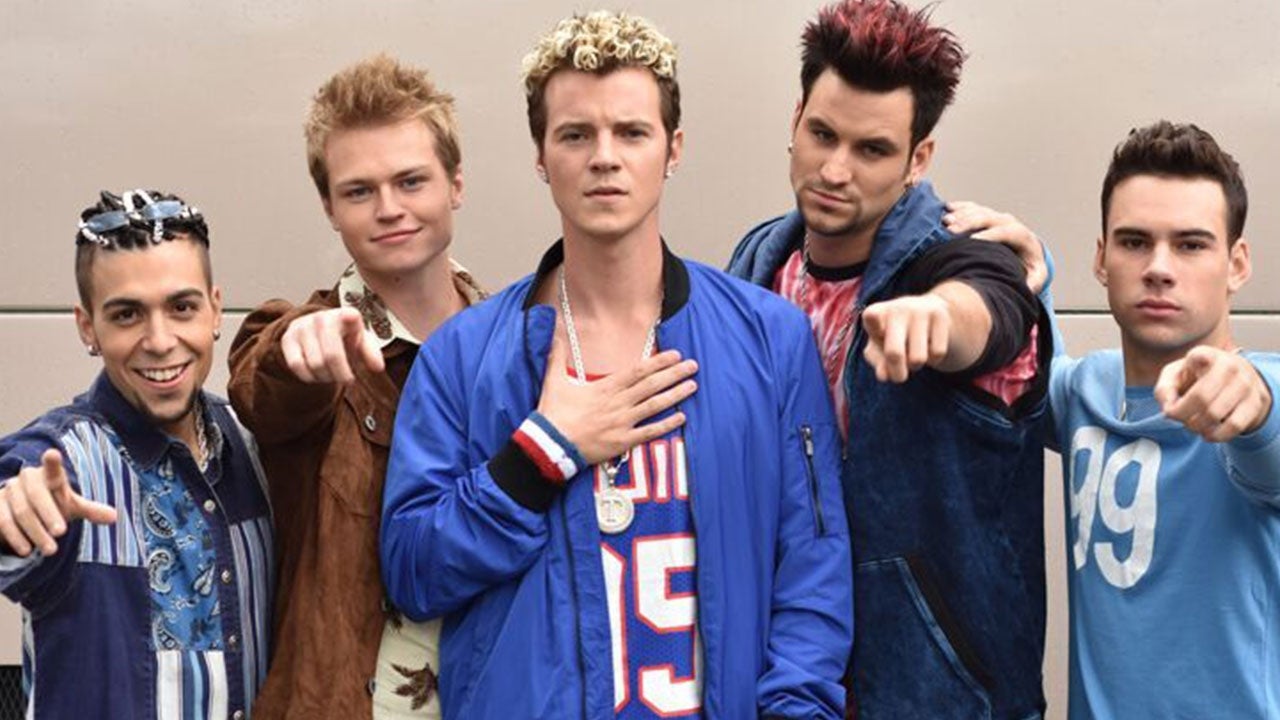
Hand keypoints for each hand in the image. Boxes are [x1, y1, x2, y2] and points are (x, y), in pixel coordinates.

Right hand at [0, 449, 116, 556]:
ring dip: (35, 532)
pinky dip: (15, 537)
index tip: (52, 454)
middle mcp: (26, 479)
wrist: (20, 511)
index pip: (52, 469)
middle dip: (49, 515)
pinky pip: (3, 521)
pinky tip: (26, 550)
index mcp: (49, 476)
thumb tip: (115, 516)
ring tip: (50, 550)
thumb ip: (91, 510)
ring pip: (20, 512)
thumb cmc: (52, 505)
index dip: (52, 462)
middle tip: (61, 533)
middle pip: (36, 496)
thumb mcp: (71, 506)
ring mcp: (8, 492)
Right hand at [280, 307, 385, 383]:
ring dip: (326, 377)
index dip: (350, 318)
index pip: (350, 315)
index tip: (351, 318)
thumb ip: (371, 353)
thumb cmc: (344, 336)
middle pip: (331, 355)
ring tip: (332, 375)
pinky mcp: (288, 338)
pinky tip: (317, 374)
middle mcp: (322, 317)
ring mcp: (302, 327)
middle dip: (341, 374)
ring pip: (314, 364)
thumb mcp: (361, 341)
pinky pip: (297, 365)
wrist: (316, 330)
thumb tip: (378, 367)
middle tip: (347, 380)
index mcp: (345, 315)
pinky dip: (309, 376)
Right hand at [536, 335, 697, 463]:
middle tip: (693, 366)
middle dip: (674, 374)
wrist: (550, 444)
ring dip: (675, 395)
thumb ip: (557, 357)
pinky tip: (682, 417)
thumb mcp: (553, 381)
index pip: (638, 371)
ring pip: (654, 406)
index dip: (659, 362)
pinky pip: (649, 432)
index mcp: (605, 387)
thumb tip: (555, 334)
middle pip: (652, 385)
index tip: (675, 355)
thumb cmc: (553, 413)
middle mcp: (618, 403)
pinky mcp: (622, 442)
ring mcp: (622, 423)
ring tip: (692, 386)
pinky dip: (666, 425)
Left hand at [861, 293, 951, 382]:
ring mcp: (919, 310)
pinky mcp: (940, 315)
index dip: (873, 321)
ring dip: (916, 365)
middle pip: (894, 353)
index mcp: (875, 314)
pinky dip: (934, 359)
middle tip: (900, 377)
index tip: (874, 321)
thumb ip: (878, 363)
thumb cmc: (894, 335)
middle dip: (897, 372)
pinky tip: (929, 346)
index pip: (871, 316)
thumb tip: (884, 376)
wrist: (927, 312)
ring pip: (918, 359)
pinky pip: (937, 353)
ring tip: (913, 353)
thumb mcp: (880, 348)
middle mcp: (897, 308)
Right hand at [944, 200, 1046, 294]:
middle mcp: (1008, 221)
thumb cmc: (1029, 264)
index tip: (972, 241)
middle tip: (951, 230)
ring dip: (961, 215)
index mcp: (1020, 235)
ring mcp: (996, 216)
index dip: (989, 235)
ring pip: (978, 211)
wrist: (1028, 249)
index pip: (1005, 232)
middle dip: (968, 222)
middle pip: (988, 218)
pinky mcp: (986, 214)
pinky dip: (959, 207)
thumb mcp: (1036, 274)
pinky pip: (972, 207)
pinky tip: (947, 208)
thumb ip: (1033, 282)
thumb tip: (1025, 289)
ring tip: (946, 221)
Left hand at [1155, 346, 1272, 441]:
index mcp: (1206, 354)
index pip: (1196, 359)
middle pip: (1200, 398)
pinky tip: (1208, 433)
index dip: (1177, 383)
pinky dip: (1217, 435)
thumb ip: (1164, 389)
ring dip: (1198, 426)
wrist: (1236, 377)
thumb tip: (1169, 408)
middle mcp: (1230, 365)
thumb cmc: (1198, 376)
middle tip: (1178, 418)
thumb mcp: (1175, 375)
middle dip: (1183, 415)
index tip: (1173, 393)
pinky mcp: (1256, 402)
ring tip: (1193, 424)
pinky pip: (1234, 426)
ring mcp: (1246, 384)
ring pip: (1215, 414)